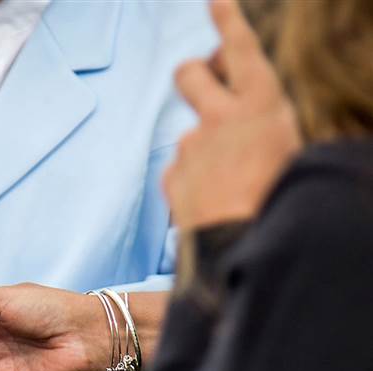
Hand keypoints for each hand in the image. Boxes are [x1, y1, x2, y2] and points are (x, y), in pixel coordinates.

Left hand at [164, 0, 301, 230]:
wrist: (244, 247)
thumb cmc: (284, 200)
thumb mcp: (296, 152)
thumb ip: (270, 127)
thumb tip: (257, 122)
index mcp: (261, 105)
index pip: (241, 49)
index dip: (228, 21)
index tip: (215, 1)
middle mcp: (219, 118)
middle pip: (188, 73)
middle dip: (193, 73)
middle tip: (204, 84)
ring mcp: (190, 147)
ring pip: (190, 133)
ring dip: (205, 147)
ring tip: (230, 181)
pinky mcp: (173, 176)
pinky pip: (183, 170)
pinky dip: (195, 181)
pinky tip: (216, 202)